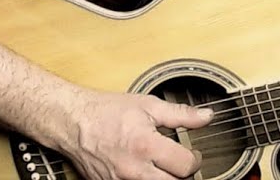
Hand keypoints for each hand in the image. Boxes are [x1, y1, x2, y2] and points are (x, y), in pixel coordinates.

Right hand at [49, 87, 211, 179]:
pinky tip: (146, 172)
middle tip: (180, 164)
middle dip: (182, 175)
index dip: (195, 160)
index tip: (192, 154)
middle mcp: (133, 170)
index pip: (185, 166)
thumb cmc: (107, 112)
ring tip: (163, 169)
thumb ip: (180, 114)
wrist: (73, 122)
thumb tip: (206, 116)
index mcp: (145, 146)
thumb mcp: (147, 105)